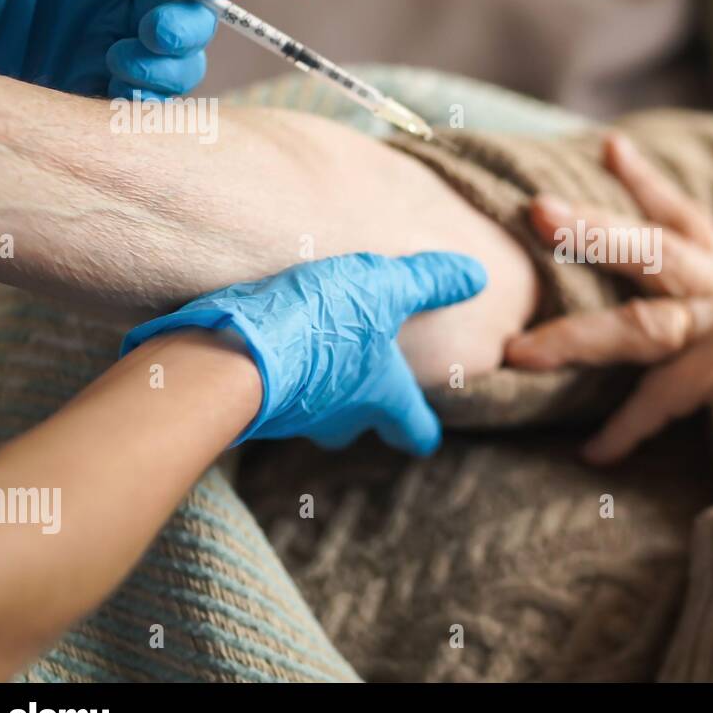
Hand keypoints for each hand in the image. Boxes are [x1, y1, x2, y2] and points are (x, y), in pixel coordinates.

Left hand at [0, 0, 246, 96]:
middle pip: (195, 17)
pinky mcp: (103, 94)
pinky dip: (147, 104)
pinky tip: (118, 97)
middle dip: (187, 27)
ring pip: (182, 66)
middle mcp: (124, 5)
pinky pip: (150, 105)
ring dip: (166, 71)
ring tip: (116, 67)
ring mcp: (119, 51)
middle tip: (152, 33)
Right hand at [121, 252, 486, 453]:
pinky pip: (268, 394)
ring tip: (310, 356)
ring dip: (312, 389)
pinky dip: (271, 376)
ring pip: (309, 412)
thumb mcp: (387, 288)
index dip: (420, 430)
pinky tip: (262, 348)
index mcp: (381, 398)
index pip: (412, 427)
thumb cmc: (322, 324)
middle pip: (354, 426)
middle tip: (363, 389)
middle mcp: (337, 419)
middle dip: (360, 410)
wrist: (235, 354)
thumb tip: (477, 275)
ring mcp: (289, 418)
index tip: (425, 437)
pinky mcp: (246, 407)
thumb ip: (430, 282)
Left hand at [506, 134, 712, 536]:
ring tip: (519, 354)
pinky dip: (624, 426)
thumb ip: (687, 337)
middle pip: (657, 249)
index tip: (608, 146)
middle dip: (592, 227)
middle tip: (537, 209)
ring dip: (574, 338)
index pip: (689, 224)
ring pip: (643, 323)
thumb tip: (613, 329)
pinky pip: (661, 392)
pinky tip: (594, 454)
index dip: (649, 184)